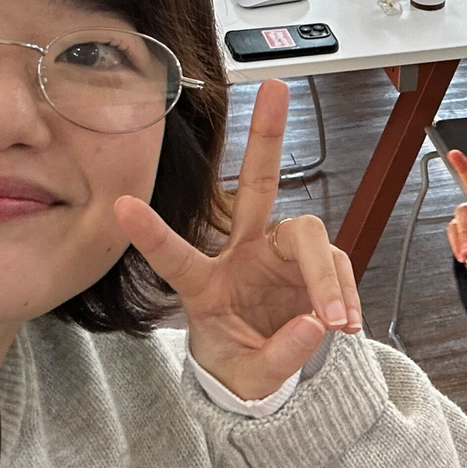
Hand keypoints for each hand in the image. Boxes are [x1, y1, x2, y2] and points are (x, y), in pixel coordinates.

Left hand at [115, 82, 360, 399]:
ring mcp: (280, 254)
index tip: (121, 205)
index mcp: (205, 284)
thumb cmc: (242, 366)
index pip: (175, 256)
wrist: (270, 371)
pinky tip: (345, 323)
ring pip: (308, 234)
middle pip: (255, 187)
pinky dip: (344, 294)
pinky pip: (337, 267)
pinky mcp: (313, 263)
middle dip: (265, 137)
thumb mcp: (249, 379)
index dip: (151, 233)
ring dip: (326, 277)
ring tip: (336, 321)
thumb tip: (316, 325)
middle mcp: (243, 254)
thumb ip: (279, 356)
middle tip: (274, 88)